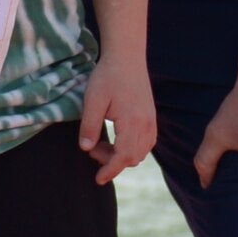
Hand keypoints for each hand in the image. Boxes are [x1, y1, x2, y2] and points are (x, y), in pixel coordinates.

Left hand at [79, 53, 156, 185]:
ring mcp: (151, 121)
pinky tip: (117, 139)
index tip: (98, 179)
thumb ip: (89, 126)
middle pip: (132, 158)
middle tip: (93, 149)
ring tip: (102, 143)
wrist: (127, 57)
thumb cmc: (108, 76)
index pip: (123, 157)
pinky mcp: (151, 117)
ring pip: (141, 152)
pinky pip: (146, 143)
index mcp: (132, 122)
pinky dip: (132, 148)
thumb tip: (86, 148)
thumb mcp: (93, 100)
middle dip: (112, 162)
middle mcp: (146, 125)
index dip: (110, 170)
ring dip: (122, 156)